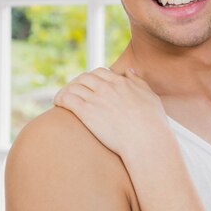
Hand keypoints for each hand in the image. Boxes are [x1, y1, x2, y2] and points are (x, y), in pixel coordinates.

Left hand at [54, 67, 170, 157]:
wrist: (145, 139)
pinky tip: (59, 105)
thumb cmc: (152, 121)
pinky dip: (60, 98)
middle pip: (84, 77)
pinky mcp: (86, 112)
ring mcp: (96, 98)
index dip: (92, 79)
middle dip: (78, 83)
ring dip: (67, 91)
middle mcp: (107, 87)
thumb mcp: (150, 95)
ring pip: (73, 86)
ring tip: (64, 100)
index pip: (100, 72)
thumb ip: (138, 81)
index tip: (89, 87)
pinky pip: (66, 98)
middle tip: (75, 94)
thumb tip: (129, 71)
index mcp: (122, 82)